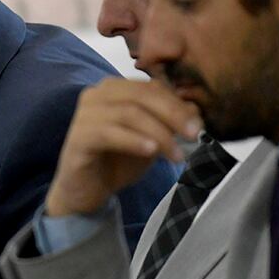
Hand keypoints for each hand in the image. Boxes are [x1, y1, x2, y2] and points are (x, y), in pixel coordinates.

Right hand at [46, 79, 200, 216]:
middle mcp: (96, 94)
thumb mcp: (151, 139)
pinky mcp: (78, 137)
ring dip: (159, 133)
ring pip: (128, 113)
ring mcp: (84, 114)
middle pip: (141, 95)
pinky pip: (108, 133)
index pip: (151, 87)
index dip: (177, 104)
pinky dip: (133, 141)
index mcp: (114, 89)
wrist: (87, 191)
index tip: (199, 126)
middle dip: (172, 114)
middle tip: (194, 136)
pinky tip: (151, 152)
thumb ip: (169, 123)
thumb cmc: (118, 161)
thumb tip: (195, 112)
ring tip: (176, 155)